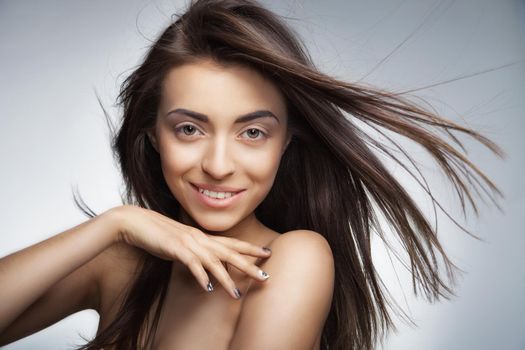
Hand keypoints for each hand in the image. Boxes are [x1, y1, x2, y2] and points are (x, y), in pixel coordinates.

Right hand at [108, 205, 271, 298]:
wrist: (135, 222)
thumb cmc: (157, 234)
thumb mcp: (180, 243)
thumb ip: (194, 252)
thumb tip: (203, 264)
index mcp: (202, 237)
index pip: (231, 243)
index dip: (250, 248)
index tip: (267, 253)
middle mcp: (199, 238)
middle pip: (230, 253)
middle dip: (249, 265)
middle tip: (265, 277)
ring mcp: (188, 242)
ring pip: (214, 262)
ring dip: (226, 279)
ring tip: (237, 295)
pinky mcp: (175, 248)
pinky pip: (192, 264)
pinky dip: (201, 276)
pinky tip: (207, 288)